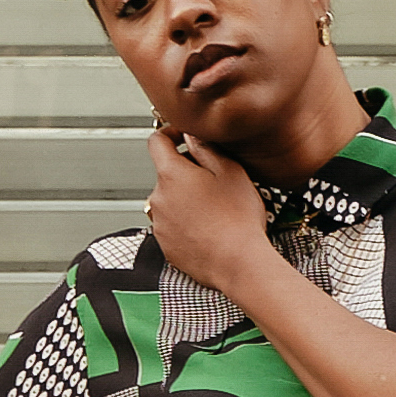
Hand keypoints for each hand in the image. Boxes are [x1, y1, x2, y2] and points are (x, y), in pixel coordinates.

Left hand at [145, 124, 281, 299]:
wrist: (239, 263)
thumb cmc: (238, 220)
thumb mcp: (231, 171)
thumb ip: (206, 148)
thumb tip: (192, 137)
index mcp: (172, 175)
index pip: (157, 141)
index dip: (170, 133)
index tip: (183, 136)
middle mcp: (158, 198)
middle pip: (166, 174)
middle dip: (186, 172)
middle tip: (215, 180)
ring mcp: (159, 224)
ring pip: (170, 201)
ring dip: (186, 200)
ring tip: (215, 209)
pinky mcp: (165, 245)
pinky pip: (172, 225)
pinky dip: (186, 223)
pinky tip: (209, 228)